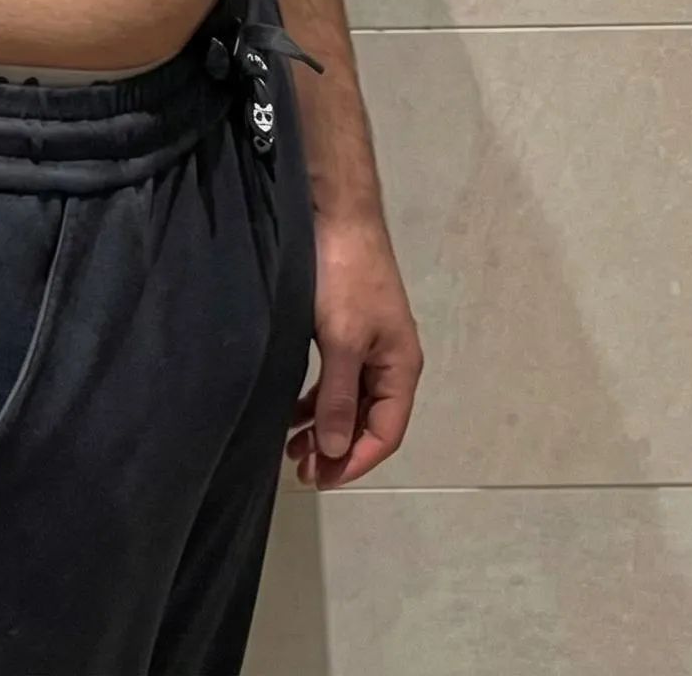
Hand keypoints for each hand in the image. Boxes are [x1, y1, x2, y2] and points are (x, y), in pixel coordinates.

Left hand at [287, 212, 422, 488]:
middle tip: (300, 468)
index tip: (320, 477)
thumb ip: (340, 396)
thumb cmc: (344, 278)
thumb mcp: (342, 341)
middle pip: (368, 421)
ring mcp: (368, 344)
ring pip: (349, 401)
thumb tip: (336, 449)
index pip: (386, 433)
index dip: (354, 460)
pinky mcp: (345, 328)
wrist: (336, 214)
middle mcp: (390, 361)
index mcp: (401, 367)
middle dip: (337, 448)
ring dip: (324, 426)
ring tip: (290, 447)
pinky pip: (335, 379)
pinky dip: (316, 399)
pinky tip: (292, 411)